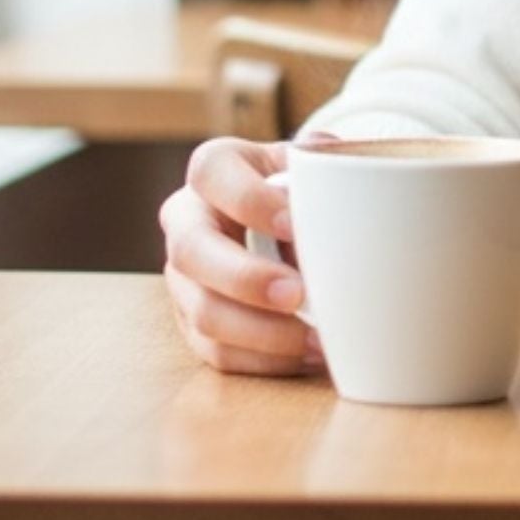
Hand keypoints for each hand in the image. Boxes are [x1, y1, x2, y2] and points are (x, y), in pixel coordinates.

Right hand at [158, 136, 325, 376]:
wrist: (287, 220)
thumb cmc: (302, 186)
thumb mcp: (310, 162)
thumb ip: (323, 159)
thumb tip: (335, 161)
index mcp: (213, 169)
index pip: (211, 173)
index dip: (247, 198)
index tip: (293, 222)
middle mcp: (186, 220)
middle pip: (191, 251)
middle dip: (245, 278)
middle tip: (298, 294)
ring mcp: (183, 276)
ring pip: (202, 312)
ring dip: (262, 333)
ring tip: (317, 339)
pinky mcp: (193, 322)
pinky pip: (217, 352)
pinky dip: (266, 360)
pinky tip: (308, 355)